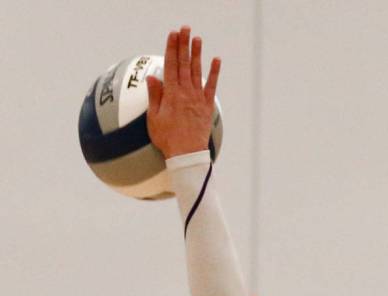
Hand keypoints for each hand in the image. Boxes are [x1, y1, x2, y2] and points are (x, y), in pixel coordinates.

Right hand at [146, 26, 219, 158]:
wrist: (187, 155)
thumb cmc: (168, 139)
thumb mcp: (154, 118)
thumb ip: (154, 96)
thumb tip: (153, 78)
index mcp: (171, 94)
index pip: (170, 65)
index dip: (171, 48)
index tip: (172, 34)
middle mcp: (186, 93)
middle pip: (183, 64)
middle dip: (184, 45)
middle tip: (185, 29)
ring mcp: (198, 99)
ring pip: (196, 71)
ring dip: (197, 54)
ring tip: (197, 38)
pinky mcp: (207, 107)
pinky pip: (212, 86)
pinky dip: (214, 73)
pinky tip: (216, 60)